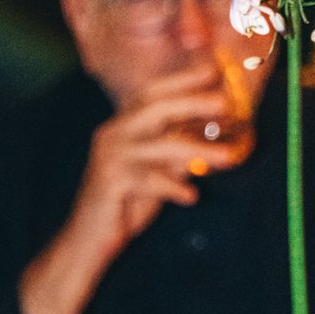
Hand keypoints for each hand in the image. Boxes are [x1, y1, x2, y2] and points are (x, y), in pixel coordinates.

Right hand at [70, 61, 247, 267]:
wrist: (86, 243)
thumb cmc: (123, 208)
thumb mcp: (155, 175)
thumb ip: (176, 156)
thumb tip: (211, 140)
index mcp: (119, 127)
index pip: (151, 94)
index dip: (181, 79)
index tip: (212, 70)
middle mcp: (111, 135)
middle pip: (155, 107)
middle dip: (192, 101)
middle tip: (224, 102)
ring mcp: (109, 157)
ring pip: (160, 145)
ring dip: (198, 150)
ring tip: (228, 157)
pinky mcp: (109, 182)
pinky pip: (150, 180)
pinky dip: (174, 188)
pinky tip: (192, 197)